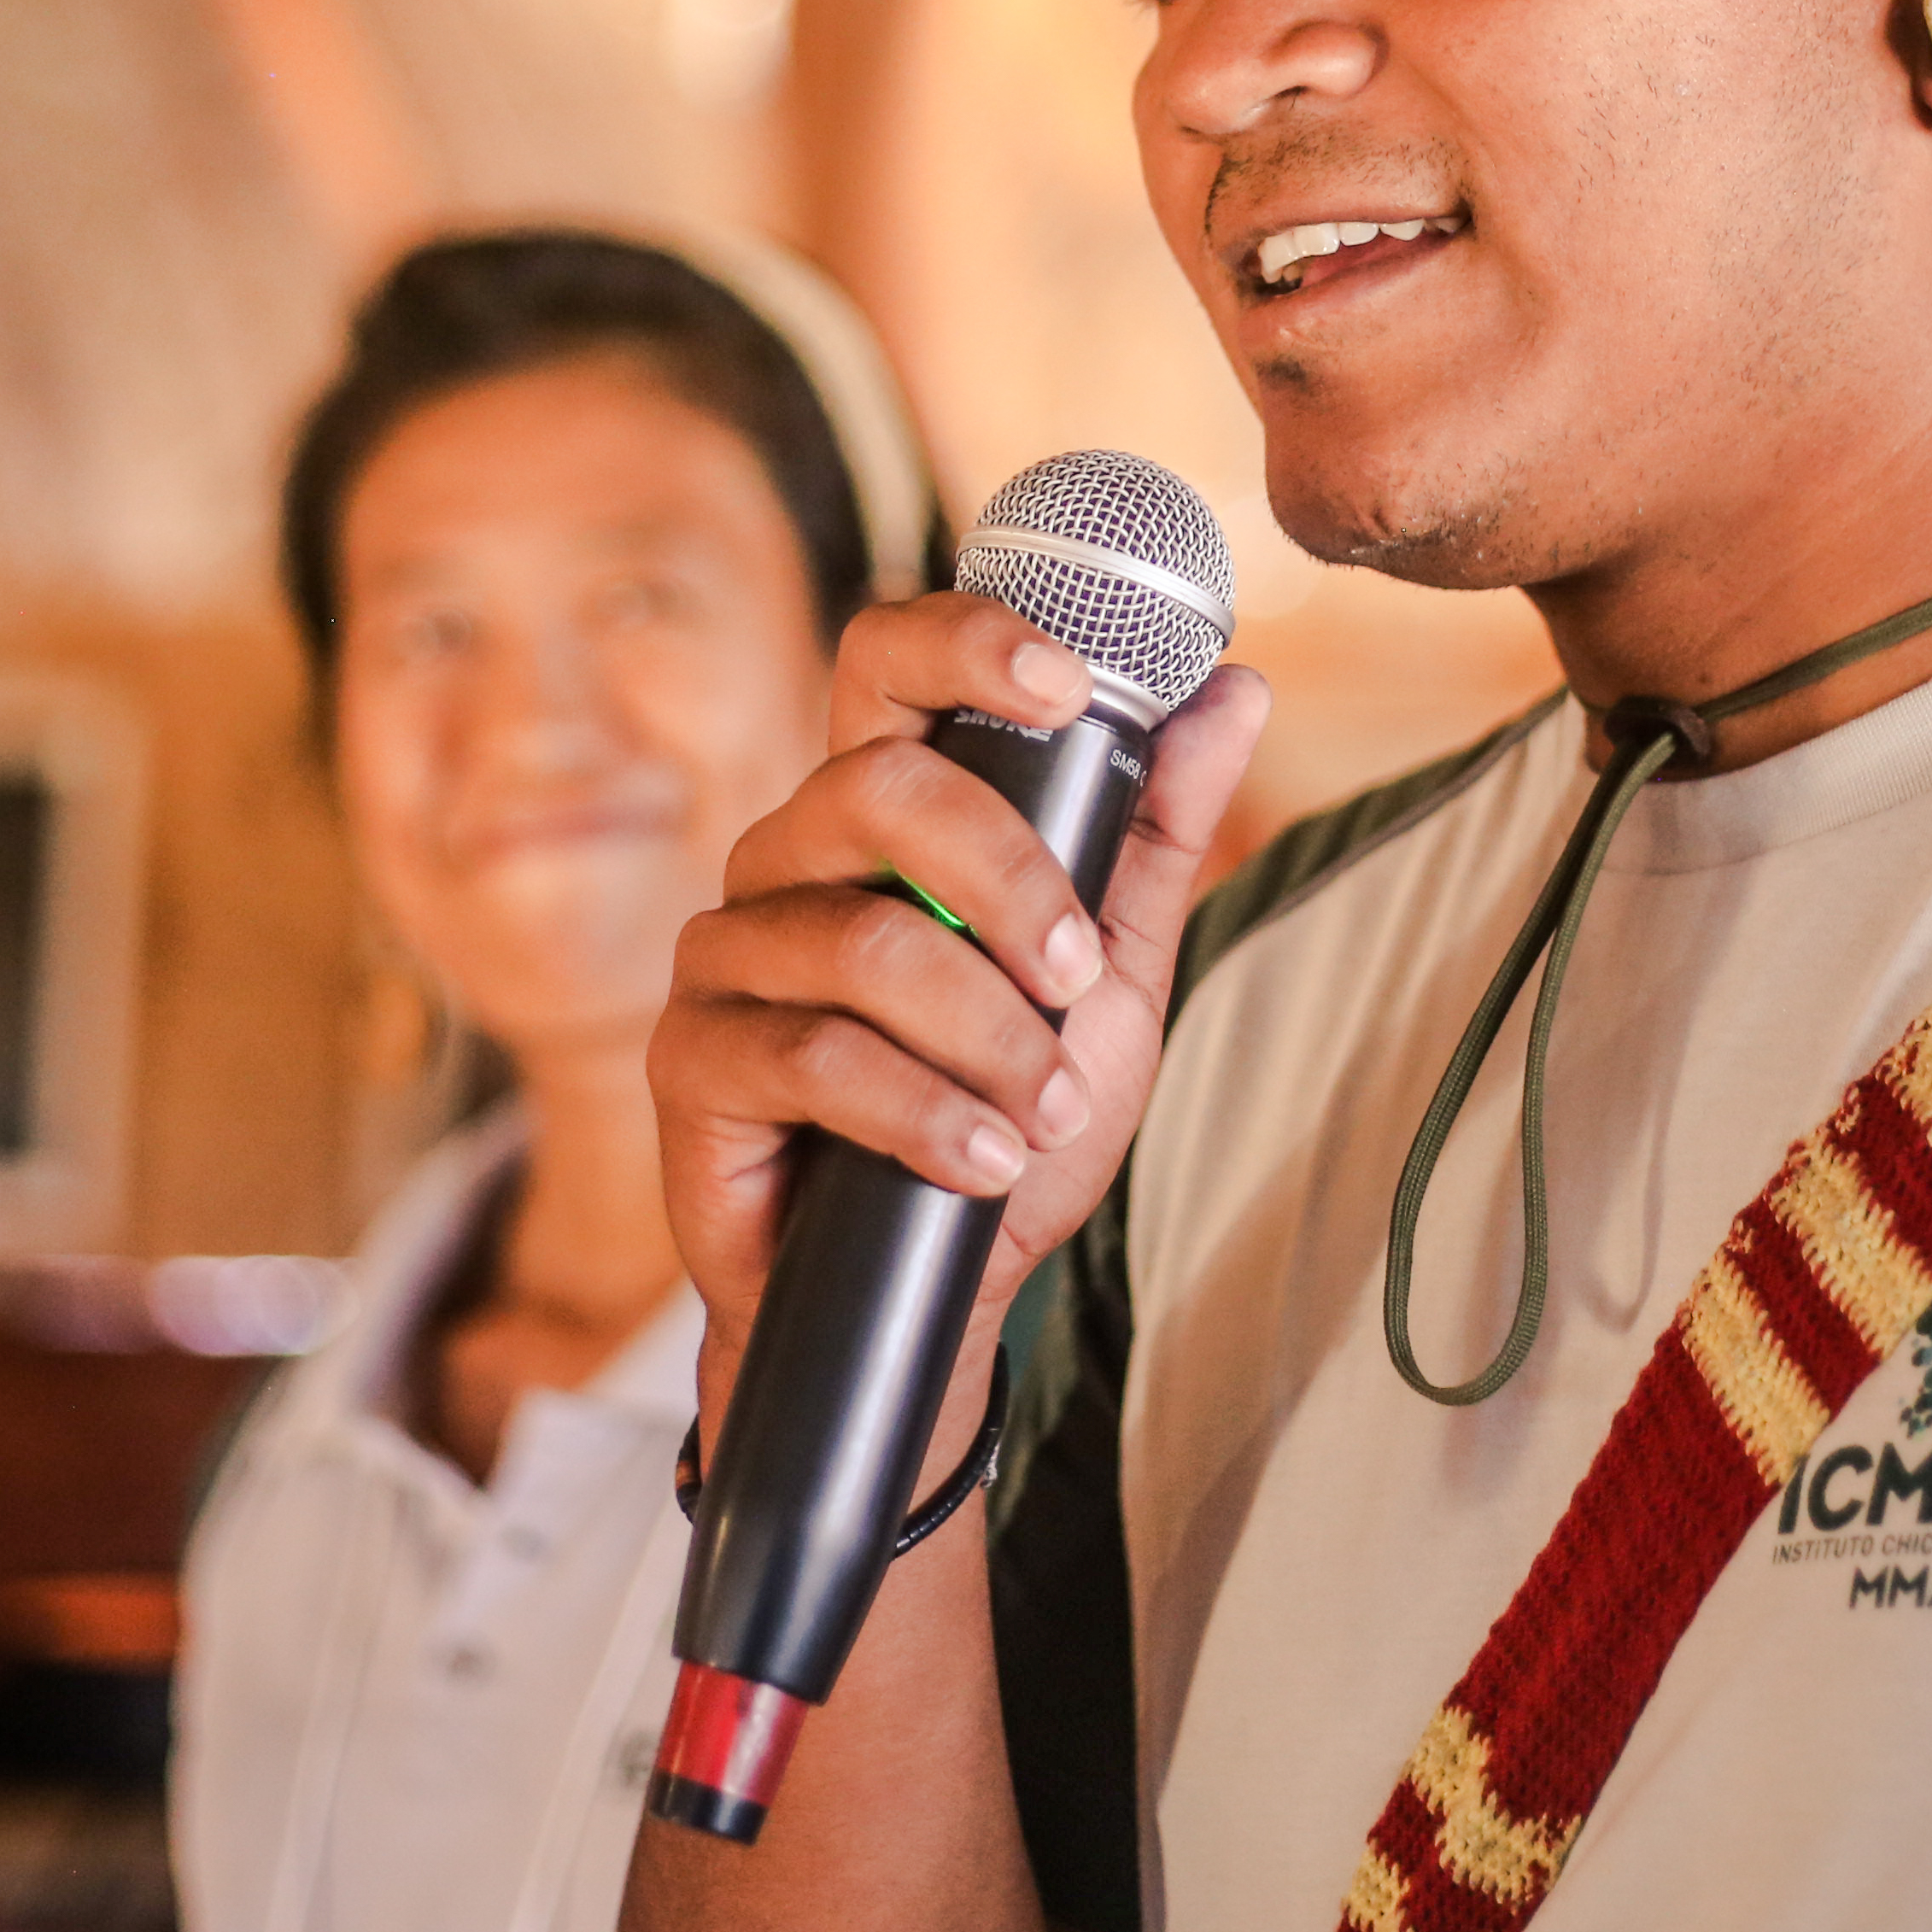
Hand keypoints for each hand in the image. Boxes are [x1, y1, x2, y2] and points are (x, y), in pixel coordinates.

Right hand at [655, 592, 1267, 1407]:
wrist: (938, 1287)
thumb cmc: (1011, 1113)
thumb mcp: (1112, 976)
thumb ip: (1157, 836)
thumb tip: (1238, 690)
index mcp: (879, 809)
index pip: (888, 663)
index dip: (965, 644)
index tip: (1067, 684)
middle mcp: (789, 857)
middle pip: (876, 788)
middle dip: (1007, 879)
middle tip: (1078, 978)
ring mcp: (729, 951)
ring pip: (861, 940)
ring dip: (986, 1036)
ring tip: (1045, 1112)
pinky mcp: (693, 1057)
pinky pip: (814, 1057)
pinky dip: (925, 1114)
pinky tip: (984, 1162)